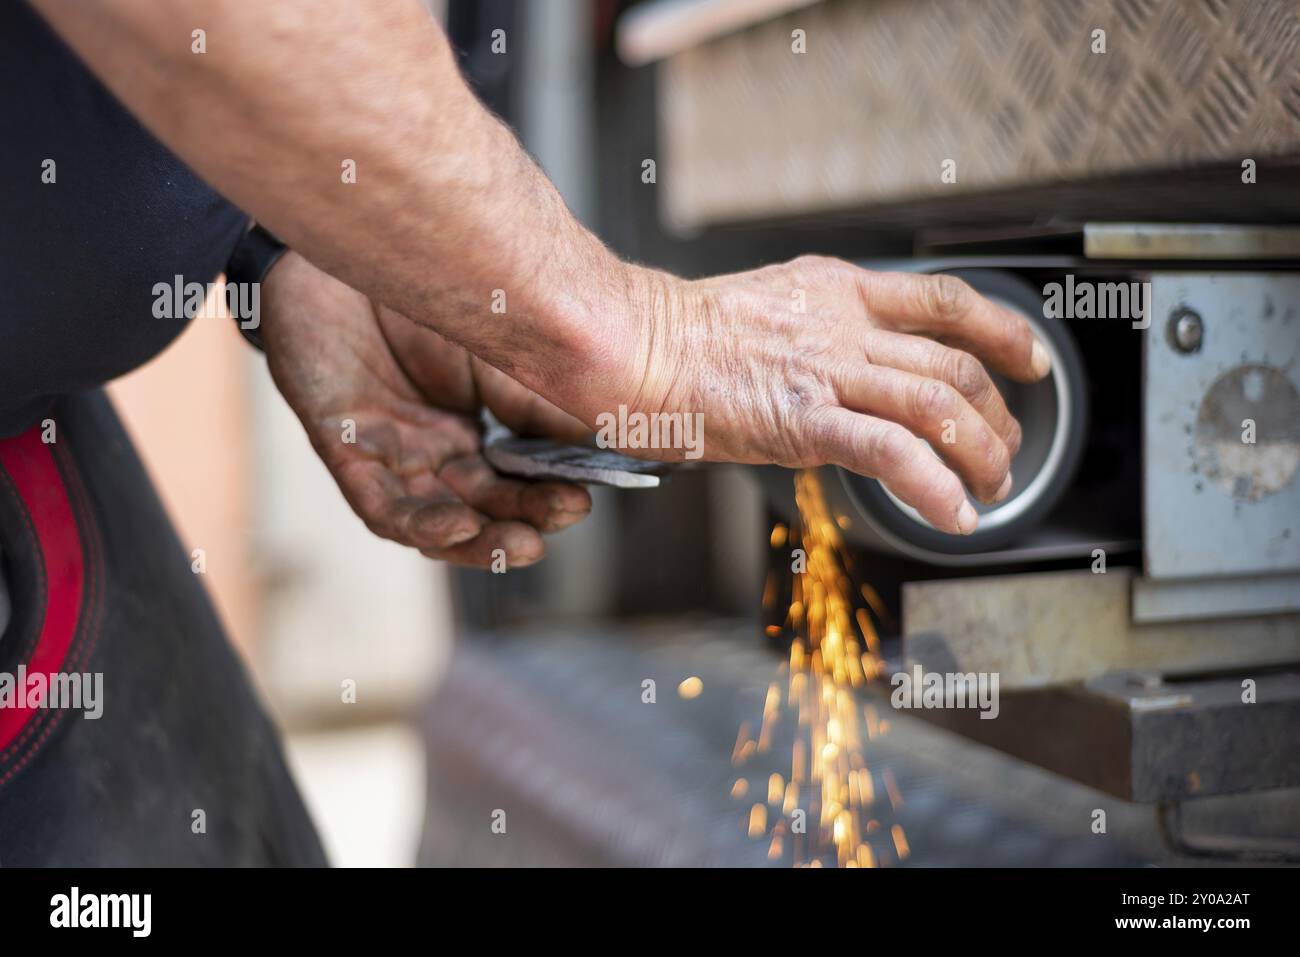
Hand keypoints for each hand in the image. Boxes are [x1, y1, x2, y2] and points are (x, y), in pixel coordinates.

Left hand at [259, 253, 590, 567]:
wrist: (342, 243)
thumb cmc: (416, 292)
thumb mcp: (497, 352)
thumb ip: (536, 403)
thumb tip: (596, 446)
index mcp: (471, 431)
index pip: (516, 481)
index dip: (549, 496)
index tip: (584, 498)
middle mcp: (432, 451)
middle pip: (483, 506)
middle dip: (525, 521)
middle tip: (564, 516)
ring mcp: (390, 454)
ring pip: (436, 521)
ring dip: (480, 541)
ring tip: (523, 545)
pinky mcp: (344, 449)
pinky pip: (383, 506)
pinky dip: (423, 525)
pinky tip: (460, 526)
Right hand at [608, 257, 1049, 534]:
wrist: (633, 344)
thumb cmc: (679, 337)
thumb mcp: (766, 307)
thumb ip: (817, 330)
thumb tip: (846, 366)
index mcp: (837, 290)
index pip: (945, 301)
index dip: (1001, 331)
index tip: (1030, 358)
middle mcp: (844, 327)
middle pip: (954, 365)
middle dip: (997, 416)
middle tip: (1005, 451)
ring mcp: (827, 372)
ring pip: (937, 405)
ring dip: (979, 454)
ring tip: (990, 489)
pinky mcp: (804, 420)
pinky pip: (892, 453)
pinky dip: (933, 486)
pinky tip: (951, 513)